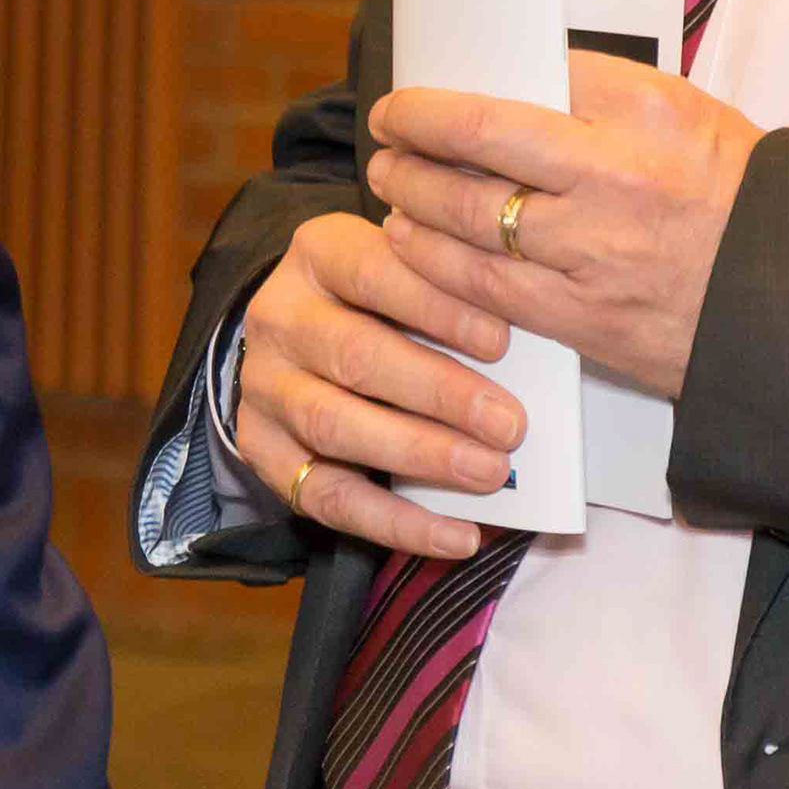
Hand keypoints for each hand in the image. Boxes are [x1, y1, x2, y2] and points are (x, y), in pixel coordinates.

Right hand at [230, 208, 526, 560]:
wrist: (300, 331)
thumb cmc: (379, 299)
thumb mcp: (409, 271)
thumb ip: (450, 294)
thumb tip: (528, 342)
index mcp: (318, 252)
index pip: (374, 272)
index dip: (437, 308)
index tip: (502, 342)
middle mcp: (278, 315)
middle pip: (354, 355)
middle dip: (439, 394)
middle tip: (509, 425)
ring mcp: (262, 385)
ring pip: (333, 426)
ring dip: (418, 456)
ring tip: (488, 475)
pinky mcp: (261, 449)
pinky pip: (325, 497)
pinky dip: (395, 523)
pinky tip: (456, 535)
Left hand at [367, 51, 761, 400]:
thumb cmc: (740, 192)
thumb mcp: (680, 110)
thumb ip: (596, 91)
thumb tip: (517, 79)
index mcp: (637, 120)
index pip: (505, 104)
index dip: (435, 107)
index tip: (408, 104)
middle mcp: (612, 185)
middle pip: (474, 161)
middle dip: (410, 151)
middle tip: (387, 143)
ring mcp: (596, 260)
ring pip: (469, 230)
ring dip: (412, 208)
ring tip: (392, 191)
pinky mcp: (588, 323)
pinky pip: (491, 296)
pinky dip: (441, 270)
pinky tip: (419, 250)